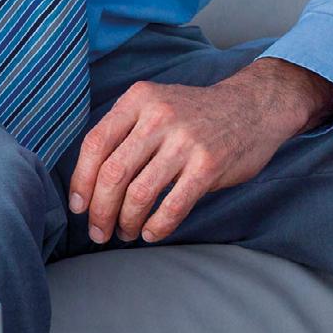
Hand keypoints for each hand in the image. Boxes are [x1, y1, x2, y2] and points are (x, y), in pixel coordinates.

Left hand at [67, 57, 332, 244]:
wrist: (253, 107)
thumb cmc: (196, 114)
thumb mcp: (156, 104)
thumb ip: (125, 132)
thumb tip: (88, 181)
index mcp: (139, 99)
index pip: (95, 144)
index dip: (81, 181)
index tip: (78, 207)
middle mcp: (159, 116)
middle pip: (112, 173)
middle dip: (100, 211)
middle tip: (98, 232)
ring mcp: (185, 141)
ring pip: (139, 194)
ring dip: (126, 222)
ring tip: (126, 232)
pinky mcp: (208, 165)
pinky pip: (172, 206)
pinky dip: (156, 227)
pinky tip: (152, 233)